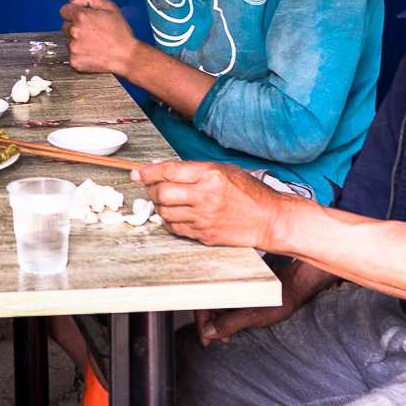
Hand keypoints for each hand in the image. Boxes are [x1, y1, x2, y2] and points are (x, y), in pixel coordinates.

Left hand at [60, 0, 139, 75]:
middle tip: (92, 31)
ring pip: (68, 40)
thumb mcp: (110, 7)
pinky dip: (79, 53)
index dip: (74, 13)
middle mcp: (74, 31)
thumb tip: (74, 0)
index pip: (64, 10)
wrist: (125, 57)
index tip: (83, 18)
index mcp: (81, 16)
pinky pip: (72, 54)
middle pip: (65, 25)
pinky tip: (92, 52)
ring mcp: (73, 47)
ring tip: (94, 43)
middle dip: (75, 27)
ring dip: (77, 40)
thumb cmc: (120, 33)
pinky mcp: (74, 61)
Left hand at [132, 161, 282, 249]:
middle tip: (151, 187)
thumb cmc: (250, 192)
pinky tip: (175, 215)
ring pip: (165, 212)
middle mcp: (204, 196)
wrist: (268, 219)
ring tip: (165, 201)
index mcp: (210, 175)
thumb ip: (196, 170)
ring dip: (159, 206)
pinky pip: (175, 228)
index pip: (169, 171)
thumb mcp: (225, 170)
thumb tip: (166, 170)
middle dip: (151, 190)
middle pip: (162, 193)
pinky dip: (169, 221)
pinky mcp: (204, 235)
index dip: (148, 172)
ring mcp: (203, 218)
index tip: (136, 173)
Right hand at [194, 258, 319, 344]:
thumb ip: (230, 323)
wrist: (294, 288)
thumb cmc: (277, 300)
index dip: (201, 323)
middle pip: (206, 303)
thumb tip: (209, 332)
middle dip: (209, 324)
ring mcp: (231, 285)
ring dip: (217, 321)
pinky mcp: (236, 288)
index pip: (202, 302)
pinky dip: (224, 315)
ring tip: (226, 336)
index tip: (206, 340)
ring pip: (215, 303)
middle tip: (216, 340)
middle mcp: (226, 282)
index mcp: (226, 285)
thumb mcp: (253, 316)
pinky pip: (224, 302)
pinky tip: (231, 326)